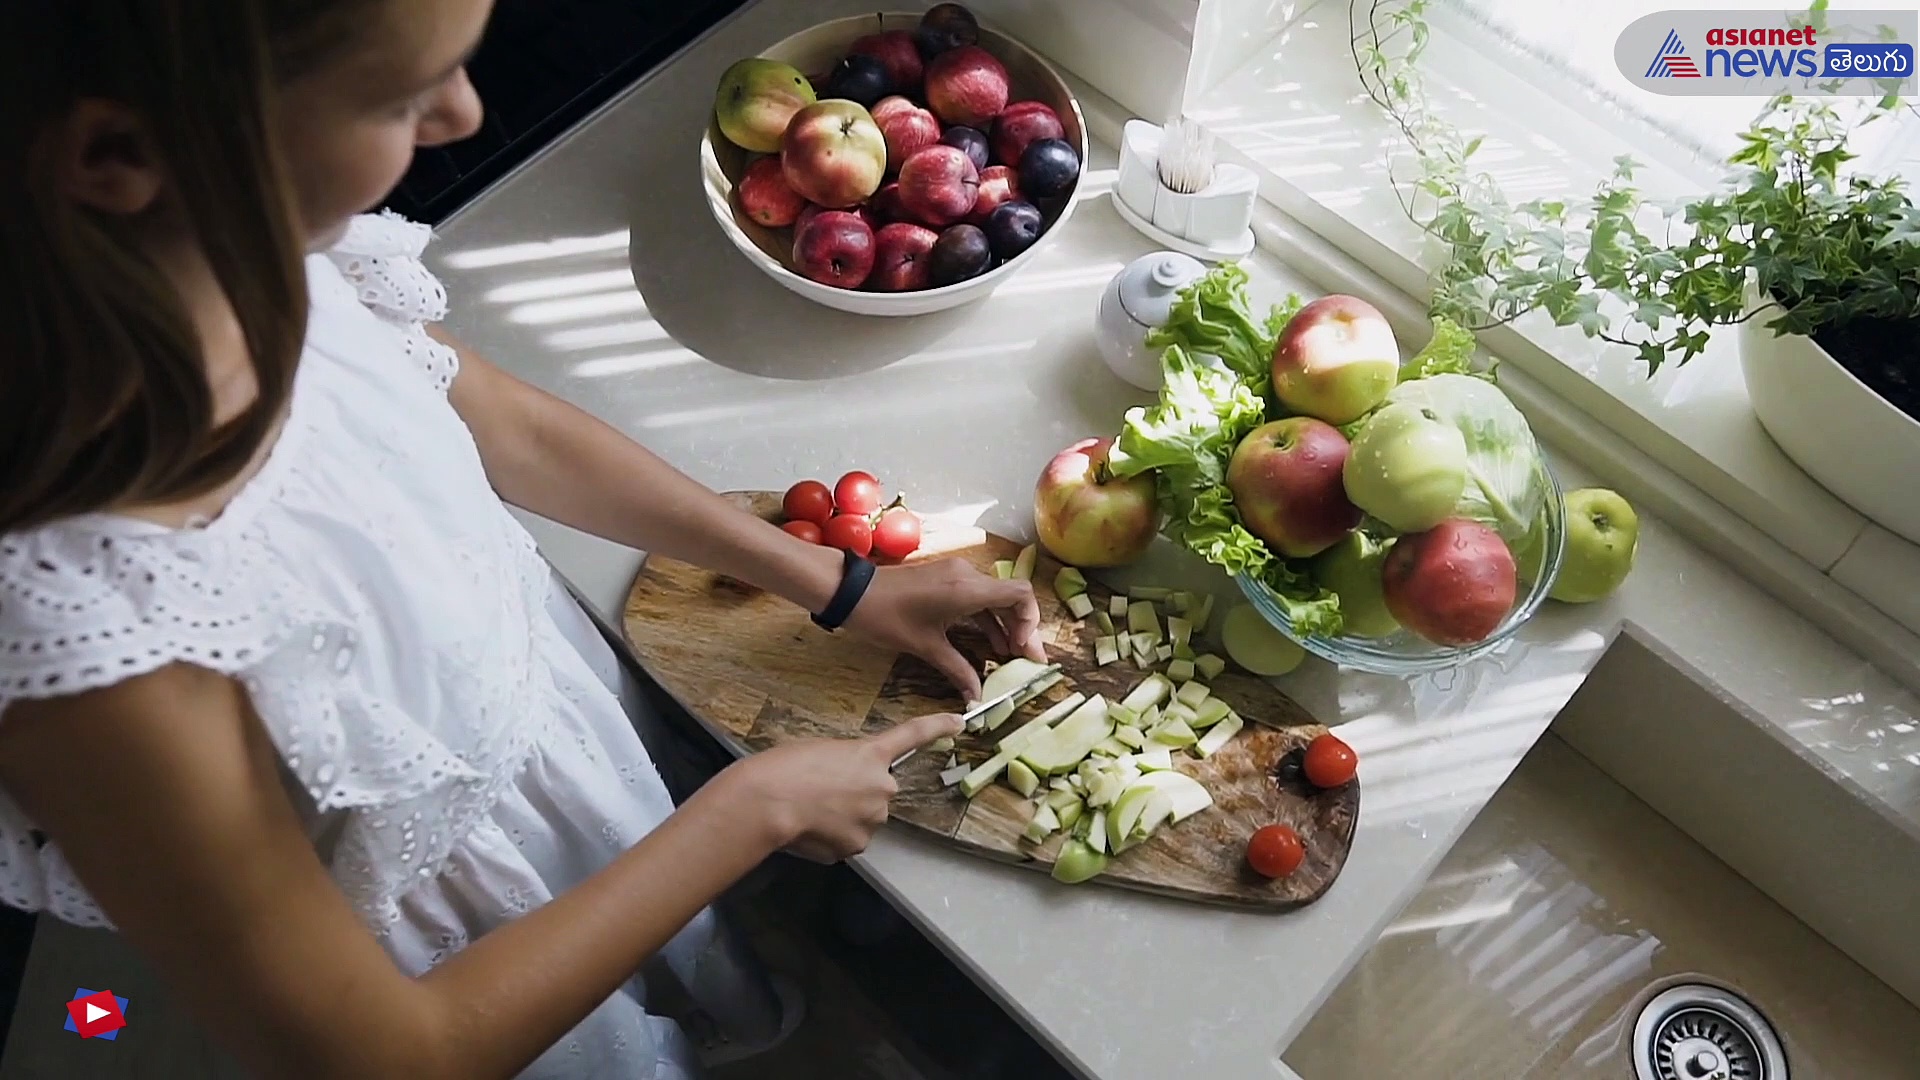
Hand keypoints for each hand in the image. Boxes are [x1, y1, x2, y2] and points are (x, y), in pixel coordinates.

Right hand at [724, 713, 964, 862]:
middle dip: (856, 794)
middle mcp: (881, 787)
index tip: (958, 722)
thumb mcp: (820, 751)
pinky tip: (809, 829)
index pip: (913, 735)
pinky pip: (847, 841)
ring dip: (843, 817)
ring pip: (862, 819)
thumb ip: (844, 766)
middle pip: (876, 791)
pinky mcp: (857, 846)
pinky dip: (831, 838)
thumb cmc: (784, 768)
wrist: (768, 802)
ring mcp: (872, 819)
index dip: (937, 727)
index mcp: (871, 754)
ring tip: (810, 810)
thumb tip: (842, 790)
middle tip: (822, 793)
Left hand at [845, 557, 1045, 698]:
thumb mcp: (925, 647)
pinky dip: (988, 619)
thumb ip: (958, 670)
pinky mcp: (946, 578)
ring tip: (1011, 656)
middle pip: (1012, 598)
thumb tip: (977, 698)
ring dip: (1006, 625)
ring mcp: (956, 574)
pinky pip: (978, 597)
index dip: (1030, 621)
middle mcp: (967, 575)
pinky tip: (991, 644)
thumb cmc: (885, 616)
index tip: (1022, 649)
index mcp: (966, 589)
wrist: (851, 591)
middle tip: (1028, 660)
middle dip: (1023, 629)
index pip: (1020, 594)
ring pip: (996, 598)